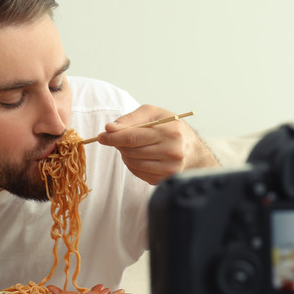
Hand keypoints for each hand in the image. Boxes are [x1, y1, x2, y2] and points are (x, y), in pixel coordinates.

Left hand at [96, 105, 218, 183]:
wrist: (192, 149)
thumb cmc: (170, 127)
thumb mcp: (153, 113)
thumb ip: (130, 119)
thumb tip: (109, 129)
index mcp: (170, 132)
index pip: (133, 137)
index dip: (113, 137)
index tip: (101, 137)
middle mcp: (172, 151)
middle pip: (131, 151)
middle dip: (119, 145)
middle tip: (118, 139)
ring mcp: (170, 168)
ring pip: (133, 163)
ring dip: (126, 155)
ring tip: (131, 146)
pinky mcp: (165, 179)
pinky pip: (138, 173)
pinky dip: (133, 165)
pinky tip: (140, 157)